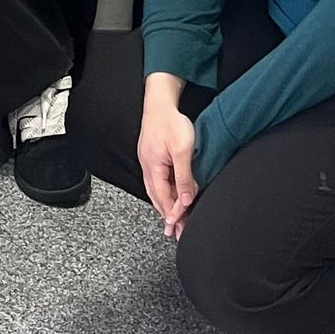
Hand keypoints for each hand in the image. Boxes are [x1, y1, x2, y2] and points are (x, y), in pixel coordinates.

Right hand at [138, 76, 198, 238]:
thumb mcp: (182, 149)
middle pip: (158, 199)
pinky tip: (170, 196)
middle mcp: (148, 167)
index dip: (174, 215)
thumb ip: (184, 176)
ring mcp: (148, 162)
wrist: (159, 101)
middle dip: (168, 216)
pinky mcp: (151, 157)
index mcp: (153, 168)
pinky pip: (157, 182)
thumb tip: (186, 199)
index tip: (181, 228)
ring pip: (156, 191)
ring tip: (174, 221)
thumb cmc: (170, 121)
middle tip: (177, 232)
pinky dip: (164, 194)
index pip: (164, 199)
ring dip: (166, 207)